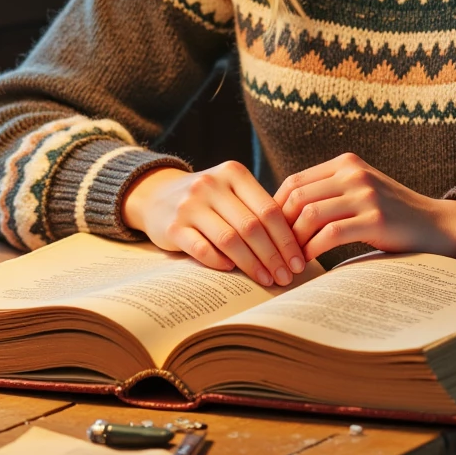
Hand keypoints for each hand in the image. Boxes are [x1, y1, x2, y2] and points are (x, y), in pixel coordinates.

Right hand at [121, 161, 305, 286]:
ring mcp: (189, 205)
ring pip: (229, 239)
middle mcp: (211, 185)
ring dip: (252, 264)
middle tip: (286, 277)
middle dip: (273, 256)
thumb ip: (258, 209)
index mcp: (234, 174)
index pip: (269, 209)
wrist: (156, 194)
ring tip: (267, 280)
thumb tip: (295, 247)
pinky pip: (201, 249)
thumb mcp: (232, 191)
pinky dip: (220, 262)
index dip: (287, 239)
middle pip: (252, 227)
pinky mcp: (172, 227)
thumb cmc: (208, 199)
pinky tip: (233, 272)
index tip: (299, 262)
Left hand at [273, 152, 455, 262]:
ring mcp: (366, 195)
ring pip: (310, 214)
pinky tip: (308, 262)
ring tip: (289, 260)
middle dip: (280, 227)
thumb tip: (280, 215)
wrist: (434, 226)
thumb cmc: (391, 215)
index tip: (269, 233)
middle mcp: (354, 174)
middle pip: (297, 197)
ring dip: (293, 241)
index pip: (294, 181)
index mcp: (346, 164)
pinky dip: (312, 249)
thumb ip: (328, 193)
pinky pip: (329, 234)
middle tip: (273, 251)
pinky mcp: (375, 219)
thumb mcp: (359, 192)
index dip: (275, 209)